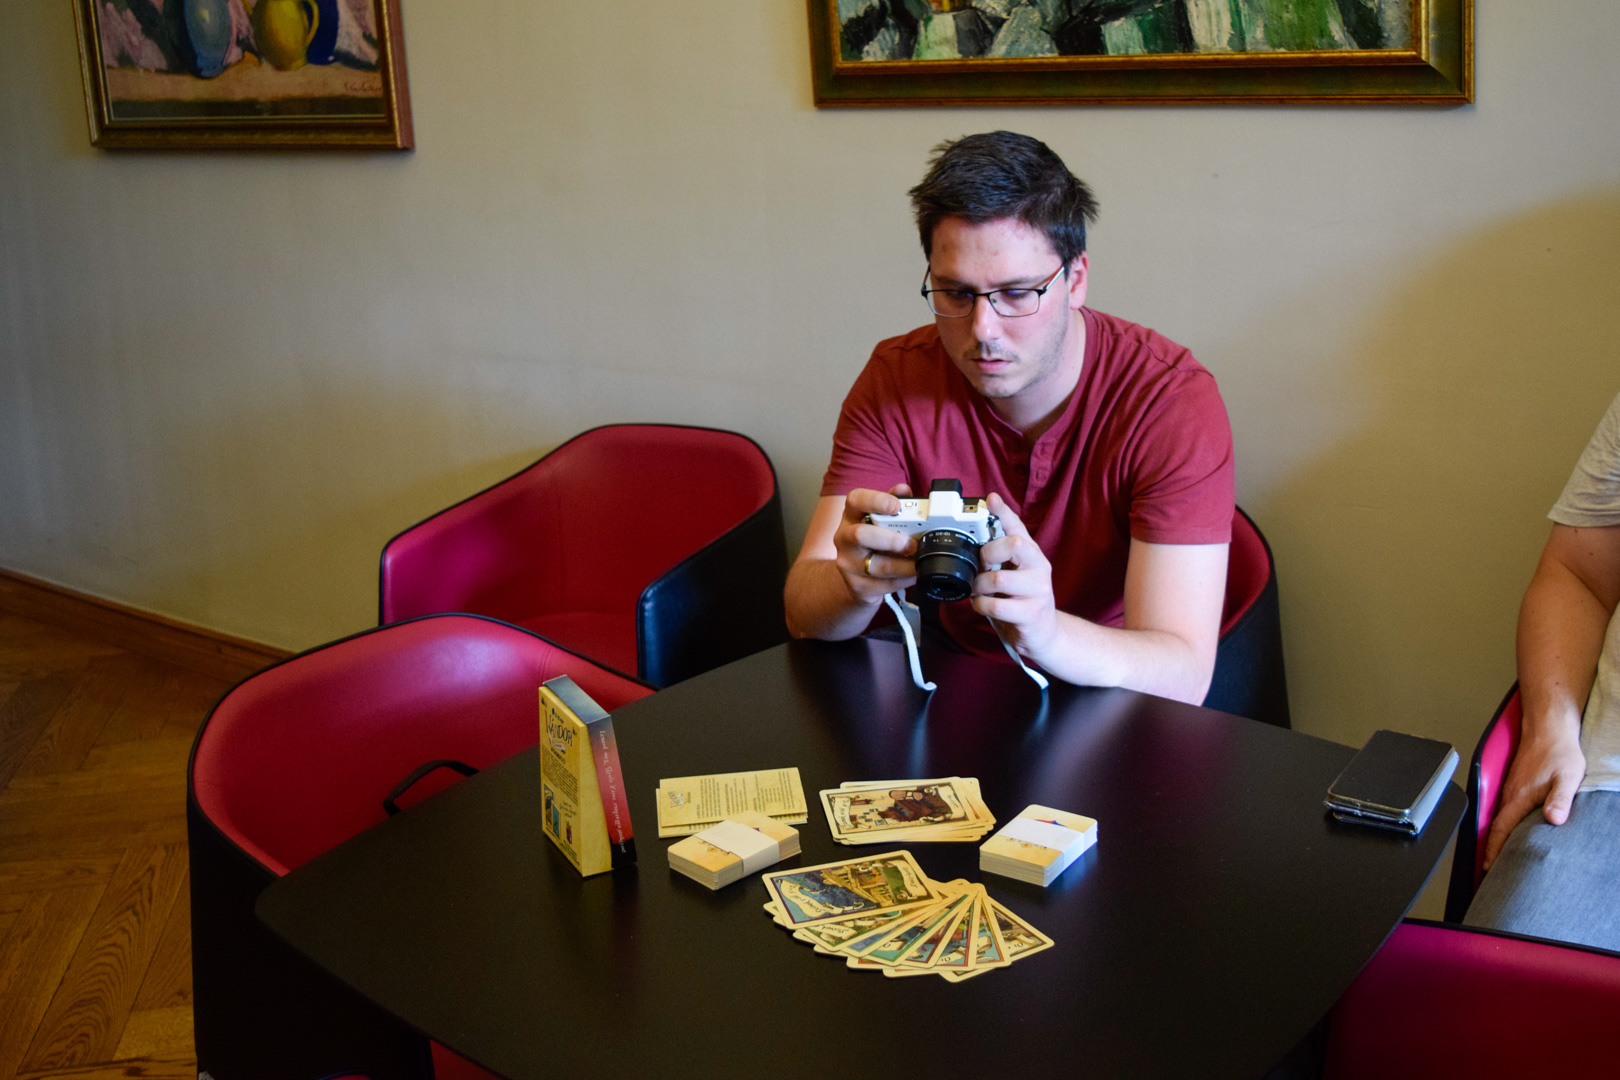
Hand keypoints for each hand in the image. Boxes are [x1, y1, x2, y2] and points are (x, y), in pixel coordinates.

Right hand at [833, 485, 917, 602]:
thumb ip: (894, 504)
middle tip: (912, 544)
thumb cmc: (872, 541)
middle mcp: (844, 538)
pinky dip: (904, 580)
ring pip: (877, 566)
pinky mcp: (857, 587)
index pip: (855, 500)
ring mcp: (847, 564)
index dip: (876, 500)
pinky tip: (914, 575)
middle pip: (860, 535)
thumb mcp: (880, 520)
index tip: (896, 506)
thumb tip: (904, 490)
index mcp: (851, 516)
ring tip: (920, 562)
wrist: (854, 576)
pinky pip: (885, 585)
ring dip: (904, 565)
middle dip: (890, 540)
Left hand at [971, 493, 1059, 657]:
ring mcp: (1039, 590)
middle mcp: (1039, 567)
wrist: (1044, 635)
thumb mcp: (1011, 574)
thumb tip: (971, 540)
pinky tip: (983, 606)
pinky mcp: (1033, 613)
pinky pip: (998, 605)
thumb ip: (997, 557)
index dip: (1003, 511)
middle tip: (980, 567)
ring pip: (1000, 578)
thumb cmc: (1021, 601)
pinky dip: (982, 606)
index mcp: (1031, 554)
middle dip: (987, 554)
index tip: (990, 499)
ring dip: (979, 586)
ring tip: (979, 592)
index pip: (1018, 526)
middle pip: (1014, 544)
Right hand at [1482, 725, 1585, 870]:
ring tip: (1503, 853)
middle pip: (1497, 826)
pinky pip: (1507, 808)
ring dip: (1499, 835)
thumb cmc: (1559, 751)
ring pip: (1502, 817)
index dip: (1494, 849)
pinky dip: (1505, 822)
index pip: (1501, 828)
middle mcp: (1511, 793)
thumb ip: (1560, 799)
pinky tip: (1514, 828)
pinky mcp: (1517, 783)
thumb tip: (1554, 819)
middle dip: (1494, 848)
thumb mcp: (1568, 777)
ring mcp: (1512, 788)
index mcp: (1519, 796)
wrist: (1549, 728)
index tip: (1489, 865)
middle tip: (1494, 868)